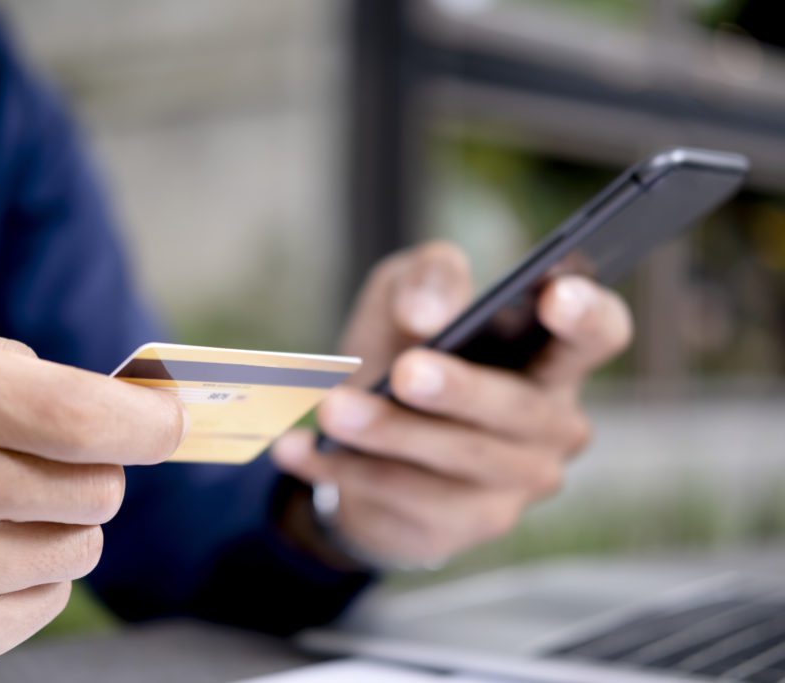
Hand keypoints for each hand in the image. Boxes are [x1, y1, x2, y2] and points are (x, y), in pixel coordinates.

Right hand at [0, 308, 185, 681]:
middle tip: (42, 465)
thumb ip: (1, 358)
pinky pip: (47, 600)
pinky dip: (26, 577)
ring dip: (58, 525)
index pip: (76, 414)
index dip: (146, 423)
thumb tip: (121, 400)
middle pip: (96, 484)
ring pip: (82, 546)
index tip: (167, 422)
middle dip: (91, 470)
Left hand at [272, 242, 631, 568]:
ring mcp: (513, 483)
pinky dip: (344, 468)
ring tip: (333, 408)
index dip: (586, 316)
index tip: (552, 296)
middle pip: (519, 408)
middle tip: (407, 370)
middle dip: (460, 390)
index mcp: (553, 359)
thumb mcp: (407, 296)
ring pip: (455, 459)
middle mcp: (551, 426)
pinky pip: (402, 495)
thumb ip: (427, 276)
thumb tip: (427, 314)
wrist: (368, 442)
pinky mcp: (464, 525)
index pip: (599, 334)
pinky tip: (298, 447)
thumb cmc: (404, 353)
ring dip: (388, 433)